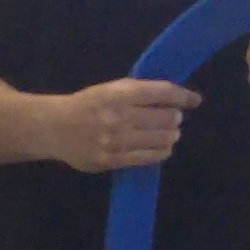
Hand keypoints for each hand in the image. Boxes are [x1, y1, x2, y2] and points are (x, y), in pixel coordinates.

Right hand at [42, 77, 199, 173]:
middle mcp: (119, 116)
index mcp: (119, 94)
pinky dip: (161, 152)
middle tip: (173, 119)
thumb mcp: (111, 89)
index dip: (183, 96)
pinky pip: (148, 158)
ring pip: (162, 139)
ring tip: (167, 134)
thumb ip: (140, 92)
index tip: (194, 100)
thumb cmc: (88, 105)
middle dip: (175, 118)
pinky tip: (161, 148)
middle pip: (166, 118)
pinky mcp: (111, 160)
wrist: (55, 128)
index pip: (163, 93)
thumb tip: (177, 98)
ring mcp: (115, 140)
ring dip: (170, 136)